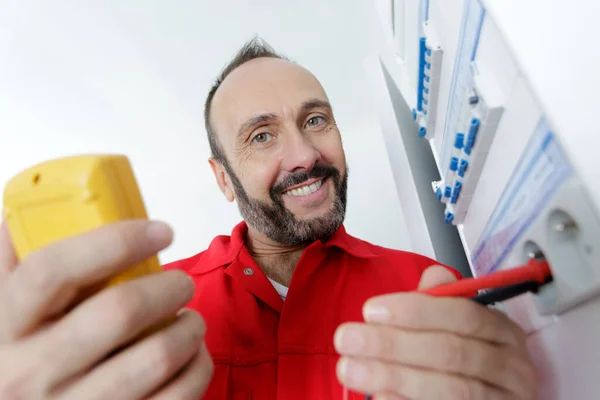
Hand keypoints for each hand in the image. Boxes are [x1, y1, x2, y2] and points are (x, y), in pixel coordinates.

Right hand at [0, 220, 212, 399]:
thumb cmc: (26, 362)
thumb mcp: (4, 314)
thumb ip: (14, 267)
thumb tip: (27, 219)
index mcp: (8, 328)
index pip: (53, 270)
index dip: (115, 242)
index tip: (158, 231)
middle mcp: (34, 372)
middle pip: (119, 312)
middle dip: (168, 287)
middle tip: (181, 282)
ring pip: (157, 356)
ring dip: (189, 328)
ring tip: (188, 319)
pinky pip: (177, 396)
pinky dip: (197, 367)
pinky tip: (191, 354)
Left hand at [334, 266, 538, 399]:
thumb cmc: (467, 362)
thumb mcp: (457, 327)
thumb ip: (441, 304)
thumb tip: (432, 278)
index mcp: (503, 332)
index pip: (464, 315)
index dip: (416, 311)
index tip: (370, 311)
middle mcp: (512, 368)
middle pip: (451, 353)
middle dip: (393, 345)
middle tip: (346, 340)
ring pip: (450, 389)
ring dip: (394, 376)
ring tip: (351, 369)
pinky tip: (380, 396)